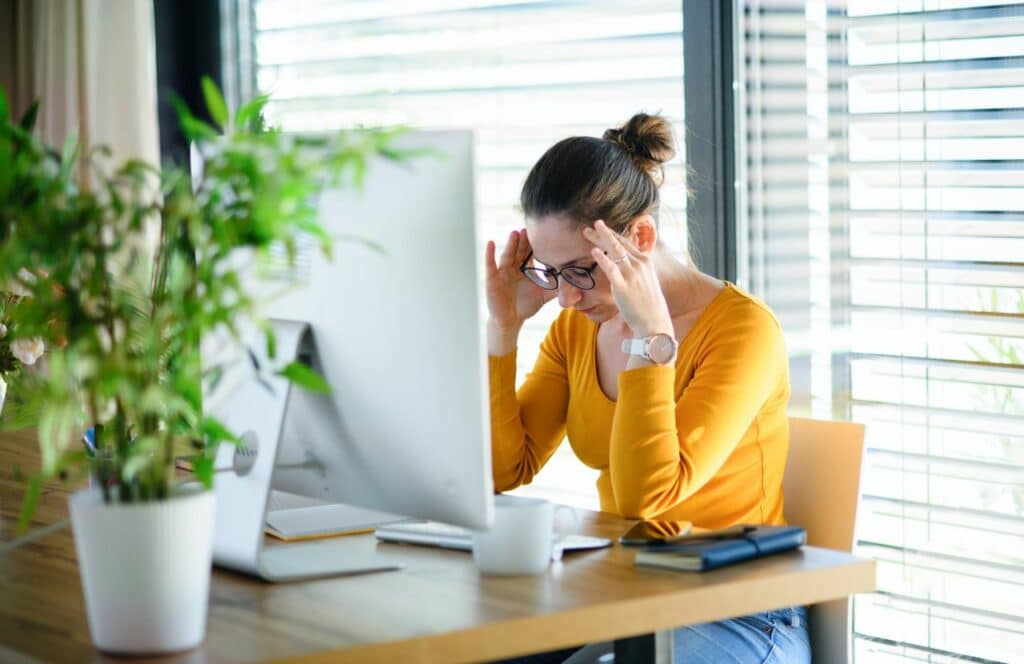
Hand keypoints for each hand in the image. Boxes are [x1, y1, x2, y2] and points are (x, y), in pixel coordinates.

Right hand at [484, 229, 554, 332]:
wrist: (511, 320)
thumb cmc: (526, 305)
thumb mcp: (544, 295)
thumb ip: (558, 289)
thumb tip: (579, 286)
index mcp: (526, 268)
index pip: (531, 253)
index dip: (535, 244)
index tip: (543, 233)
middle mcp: (513, 267)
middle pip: (519, 251)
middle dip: (523, 241)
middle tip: (529, 229)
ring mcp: (502, 272)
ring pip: (507, 255)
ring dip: (510, 244)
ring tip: (515, 233)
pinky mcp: (492, 279)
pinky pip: (490, 265)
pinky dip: (490, 254)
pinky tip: (491, 243)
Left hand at [584, 220, 672, 337]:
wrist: (654, 321)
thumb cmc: (648, 303)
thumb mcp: (646, 280)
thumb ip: (636, 269)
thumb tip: (625, 265)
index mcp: (645, 261)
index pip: (627, 242)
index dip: (613, 234)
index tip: (603, 228)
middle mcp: (639, 264)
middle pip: (619, 243)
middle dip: (605, 232)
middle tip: (593, 224)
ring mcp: (632, 274)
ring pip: (614, 251)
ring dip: (600, 239)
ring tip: (587, 231)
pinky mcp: (623, 286)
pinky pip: (611, 269)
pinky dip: (602, 258)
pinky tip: (594, 251)